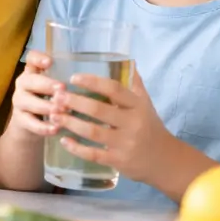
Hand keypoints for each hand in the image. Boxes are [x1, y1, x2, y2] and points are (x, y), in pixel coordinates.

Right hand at [7, 50, 62, 137]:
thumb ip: (65, 84)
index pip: (31, 58)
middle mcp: (23, 83)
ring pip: (28, 101)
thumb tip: (91, 82)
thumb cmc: (49, 101)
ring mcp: (19, 101)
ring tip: (61, 111)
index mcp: (33, 72)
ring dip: (45, 106)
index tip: (50, 62)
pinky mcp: (20, 119)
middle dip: (46, 84)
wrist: (31, 126)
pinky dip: (42, 126)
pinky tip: (56, 129)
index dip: (38, 58)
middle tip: (62, 88)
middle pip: (29, 80)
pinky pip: (29, 122)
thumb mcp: (55, 89)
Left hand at [52, 70, 171, 183]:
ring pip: (93, 131)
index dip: (92, 82)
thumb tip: (126, 59)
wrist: (166, 160)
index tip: (73, 78)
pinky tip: (64, 140)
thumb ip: (134, 83)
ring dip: (71, 123)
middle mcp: (133, 123)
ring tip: (53, 115)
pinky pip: (94, 154)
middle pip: (99, 110)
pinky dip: (77, 148)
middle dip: (75, 102)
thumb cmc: (150, 127)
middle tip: (56, 97)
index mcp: (138, 105)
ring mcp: (125, 143)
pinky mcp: (119, 161)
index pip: (114, 89)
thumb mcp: (146, 104)